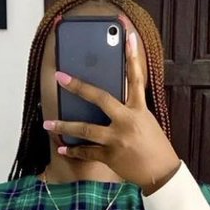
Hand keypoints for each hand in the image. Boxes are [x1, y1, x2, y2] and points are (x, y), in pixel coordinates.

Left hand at [45, 30, 180, 193]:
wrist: (161, 173)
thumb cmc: (155, 147)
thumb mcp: (146, 122)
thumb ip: (129, 110)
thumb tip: (108, 103)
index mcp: (139, 109)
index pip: (136, 78)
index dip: (132, 56)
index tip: (127, 35)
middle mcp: (127, 121)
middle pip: (100, 98)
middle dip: (79, 87)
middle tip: (60, 77)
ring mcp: (117, 139)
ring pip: (86, 130)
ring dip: (64, 127)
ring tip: (48, 124)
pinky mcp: (111, 156)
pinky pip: (87, 152)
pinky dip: (73, 151)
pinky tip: (62, 149)